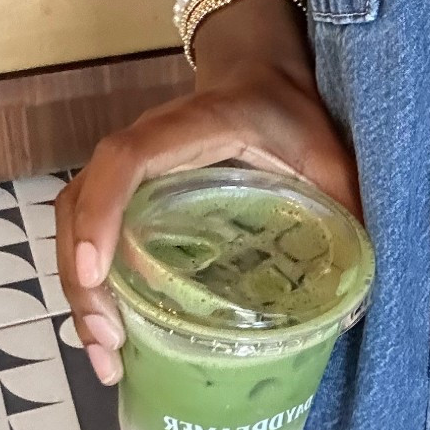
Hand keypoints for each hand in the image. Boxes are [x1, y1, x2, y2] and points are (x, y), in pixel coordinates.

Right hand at [55, 4, 358, 385]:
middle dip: (82, 278)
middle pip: (80, 203)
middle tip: (109, 343)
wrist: (261, 74)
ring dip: (80, 290)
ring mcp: (129, 172)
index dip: (103, 211)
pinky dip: (91, 283)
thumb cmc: (291, 113)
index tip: (99, 271)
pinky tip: (114, 334)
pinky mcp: (129, 194)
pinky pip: (91, 232)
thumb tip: (355, 307)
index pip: (125, 159)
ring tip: (105, 356)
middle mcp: (143, 147)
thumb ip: (343, 211)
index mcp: (188, 128)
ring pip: (75, 223)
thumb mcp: (326, 155)